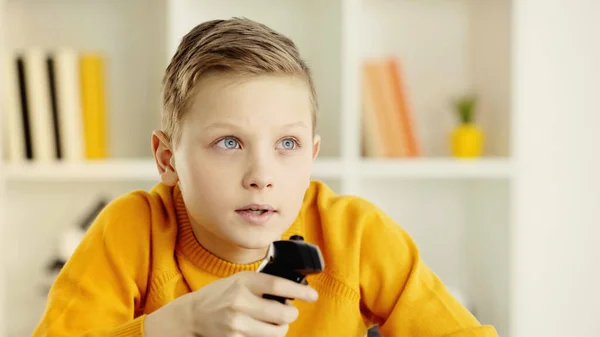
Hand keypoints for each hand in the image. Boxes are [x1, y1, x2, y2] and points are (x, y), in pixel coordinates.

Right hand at [143, 270, 318, 336]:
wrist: (192, 316)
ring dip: (280, 328)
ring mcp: (236, 324)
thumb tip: (291, 290)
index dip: (300, 292)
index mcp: (243, 282)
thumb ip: (261, 283)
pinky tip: (259, 329)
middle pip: (282, 314)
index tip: (313, 295)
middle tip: (289, 312)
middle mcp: (239, 302)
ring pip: (276, 332)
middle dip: (291, 315)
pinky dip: (266, 336)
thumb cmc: (219, 296)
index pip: (278, 286)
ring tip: (272, 322)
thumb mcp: (238, 281)